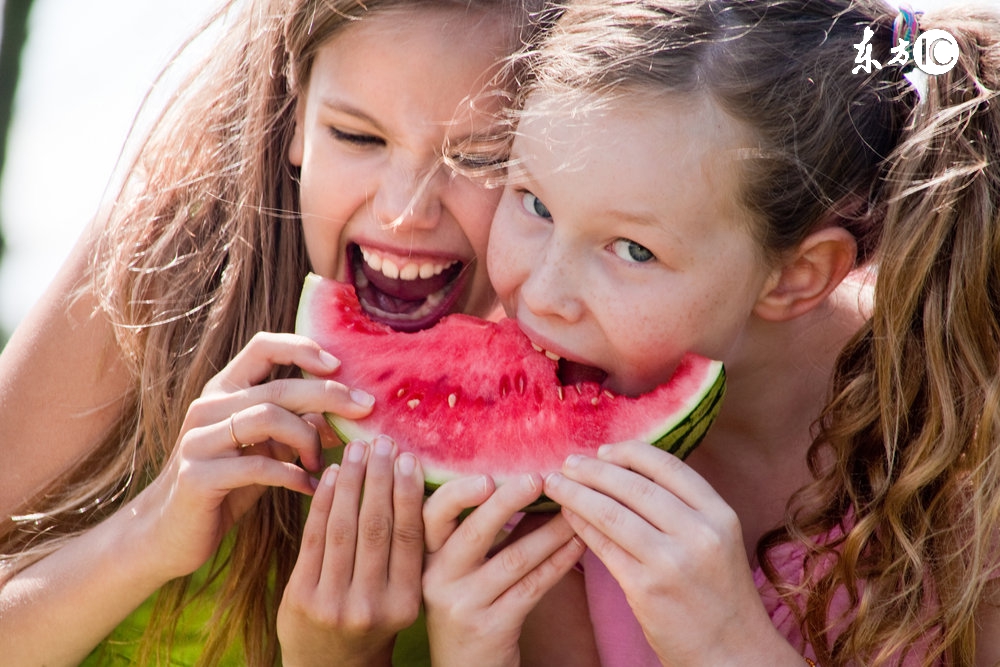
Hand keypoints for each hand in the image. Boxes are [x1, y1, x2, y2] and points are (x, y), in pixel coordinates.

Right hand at [129, 332, 374, 580]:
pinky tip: (309, 486)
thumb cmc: (228, 485)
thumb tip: (351, 411)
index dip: (302, 348)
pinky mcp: (198, 475)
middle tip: (365, 408)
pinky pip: (258, 466)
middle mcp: (208, 407)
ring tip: (320, 463)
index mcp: (224, 391)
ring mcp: (199, 440)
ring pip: (268, 417)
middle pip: (278, 386)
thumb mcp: (267, 449)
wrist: (170, 532)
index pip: (262, 346)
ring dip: (307, 439)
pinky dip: (293, 475)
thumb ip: (300, 427)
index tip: (338, 364)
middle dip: (329, 395)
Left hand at [277, 436, 423, 666]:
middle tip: (384, 442)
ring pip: (344, 528)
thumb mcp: (401, 598)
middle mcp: (371, 604)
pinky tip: (331, 475)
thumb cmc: (372, 621)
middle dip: (380, 478)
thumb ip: (407, 553)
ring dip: (352, 483)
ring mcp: (333, 602)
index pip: (410, 537)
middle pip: (377, 527)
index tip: (409, 457)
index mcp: (405, 603)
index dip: (409, 493)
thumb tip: (414, 484)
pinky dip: (324, 502)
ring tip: (358, 450)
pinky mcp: (301, 598)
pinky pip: (314, 539)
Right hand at [422, 474, 585, 666]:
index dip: (458, 493)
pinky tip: (577, 545)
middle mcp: (437, 579)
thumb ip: (476, 532)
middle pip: (473, 531)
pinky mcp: (491, 628)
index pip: (430, 514)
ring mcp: (463, 605)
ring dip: (549, 532)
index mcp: (425, 557)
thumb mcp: (456, 572)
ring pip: (513, 559)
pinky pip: (531, 588)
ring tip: (576, 511)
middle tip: (539, 478)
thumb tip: (524, 483)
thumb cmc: (467, 608)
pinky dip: (558, 563)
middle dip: (508, 501)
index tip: (489, 475)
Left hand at [543, 441, 792, 664]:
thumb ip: (683, 507)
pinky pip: (603, 547)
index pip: (667, 466)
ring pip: (611, 513)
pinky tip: (567, 516)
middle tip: (567, 462)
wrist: (732, 653)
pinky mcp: (646, 589)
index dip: (629, 453)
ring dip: (577, 494)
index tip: (603, 451)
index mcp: (719, 514)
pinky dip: (580, 526)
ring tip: (555, 484)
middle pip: (634, 486)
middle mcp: (699, 533)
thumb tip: (626, 471)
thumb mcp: (718, 540)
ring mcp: (671, 562)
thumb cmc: (718, 593)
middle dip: (594, 470)